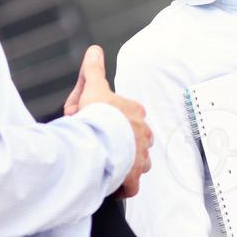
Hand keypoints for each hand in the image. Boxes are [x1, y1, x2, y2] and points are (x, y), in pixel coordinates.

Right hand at [64, 46, 151, 197]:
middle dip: (121, 142)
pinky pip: (131, 185)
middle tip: (98, 143)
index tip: (98, 121)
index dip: (112, 118)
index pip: (131, 114)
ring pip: (138, 161)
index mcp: (135, 113)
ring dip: (125, 163)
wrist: (96, 142)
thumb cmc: (96, 117)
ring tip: (106, 163)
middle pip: (135, 138)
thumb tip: (94, 50)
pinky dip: (123, 186)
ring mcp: (140, 157)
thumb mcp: (94, 87)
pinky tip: (112, 185)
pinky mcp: (133, 177)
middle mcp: (142, 135)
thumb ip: (94, 69)